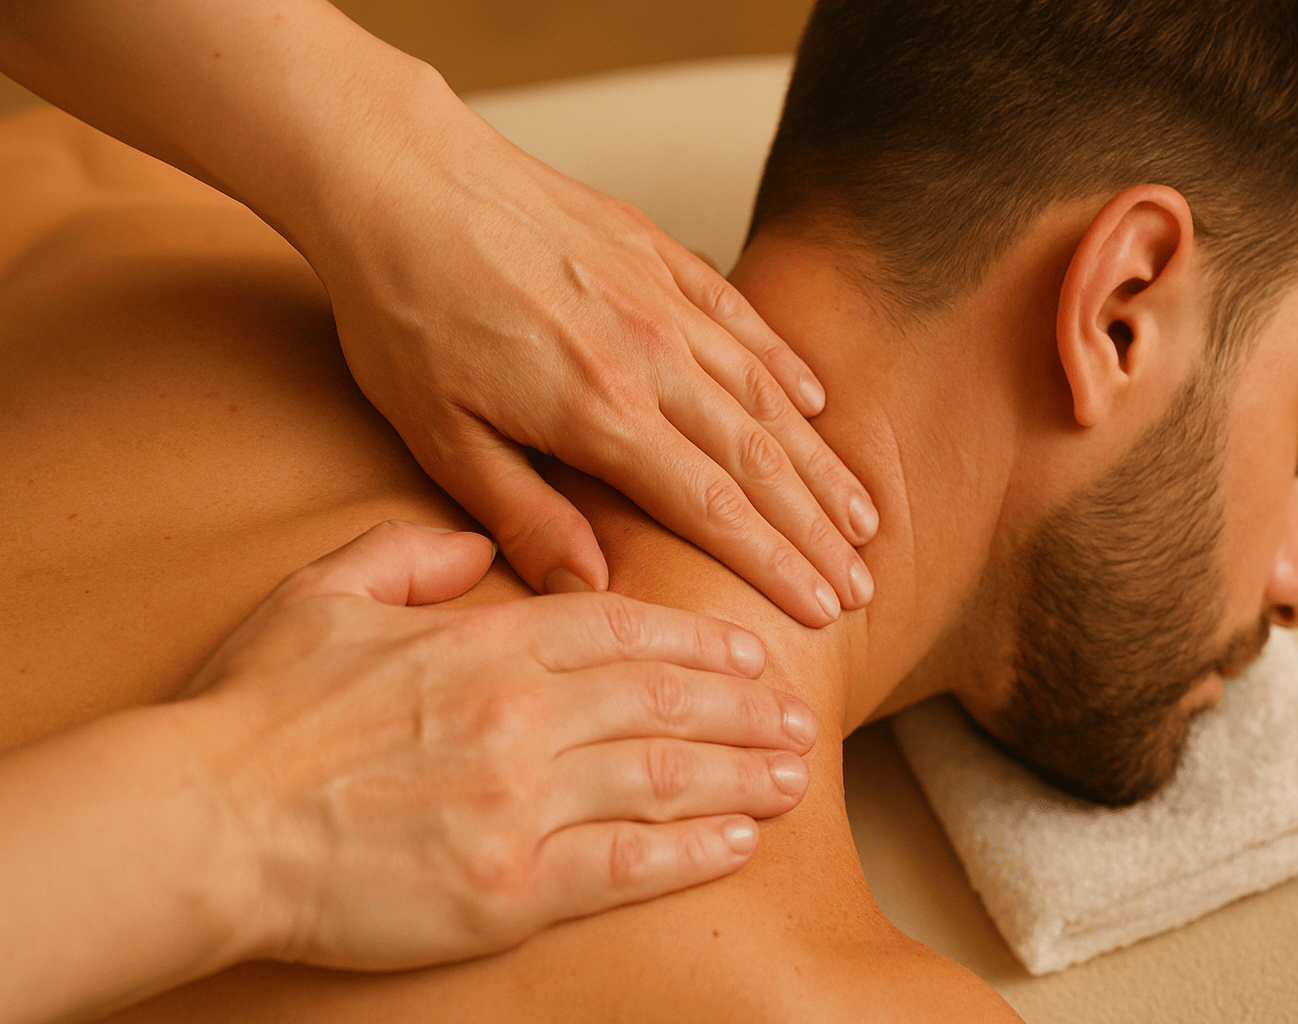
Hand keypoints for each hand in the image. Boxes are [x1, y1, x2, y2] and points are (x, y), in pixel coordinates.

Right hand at [185, 520, 817, 970]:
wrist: (201, 820)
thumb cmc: (255, 705)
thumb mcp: (324, 590)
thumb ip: (410, 553)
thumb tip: (479, 546)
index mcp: (485, 642)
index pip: (623, 628)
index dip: (698, 639)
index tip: (748, 650)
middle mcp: (520, 715)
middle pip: (664, 698)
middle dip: (742, 704)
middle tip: (797, 712)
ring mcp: (520, 802)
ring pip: (664, 775)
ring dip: (741, 770)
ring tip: (795, 770)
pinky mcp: (507, 886)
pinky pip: (626, 865)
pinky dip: (693, 849)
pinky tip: (740, 838)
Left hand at [310, 96, 877, 625]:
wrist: (398, 177)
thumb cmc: (404, 310)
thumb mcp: (438, 435)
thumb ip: (524, 515)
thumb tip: (593, 590)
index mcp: (599, 411)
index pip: (713, 509)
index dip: (775, 564)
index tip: (821, 607)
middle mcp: (651, 355)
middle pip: (759, 459)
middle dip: (817, 529)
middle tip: (861, 581)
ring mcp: (661, 298)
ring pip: (765, 394)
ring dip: (818, 460)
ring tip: (861, 513)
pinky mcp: (655, 252)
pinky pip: (739, 318)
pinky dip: (783, 364)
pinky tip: (813, 400)